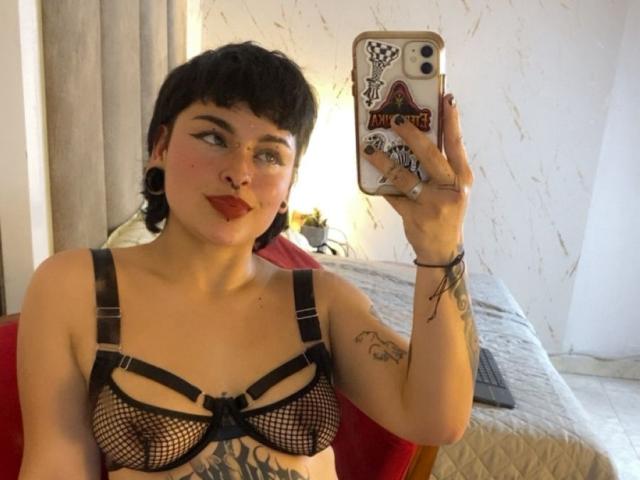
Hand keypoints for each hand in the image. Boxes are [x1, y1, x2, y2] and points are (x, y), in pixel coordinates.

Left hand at [363, 94, 473, 262]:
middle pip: (429, 155)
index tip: (446, 99)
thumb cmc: (445, 212)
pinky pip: (392, 195)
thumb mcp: (452, 189)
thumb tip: (418, 135)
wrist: (442, 249)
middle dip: (411, 135)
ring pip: (404, 176)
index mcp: (462, 178)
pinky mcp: (414, 216)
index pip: (457, 144)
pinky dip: (380, 186)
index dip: (452, 121)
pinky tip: (368, 175)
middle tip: (395, 120)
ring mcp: (432, 203)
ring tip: (369, 149)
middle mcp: (450, 189)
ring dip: (384, 161)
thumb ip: (441, 166)